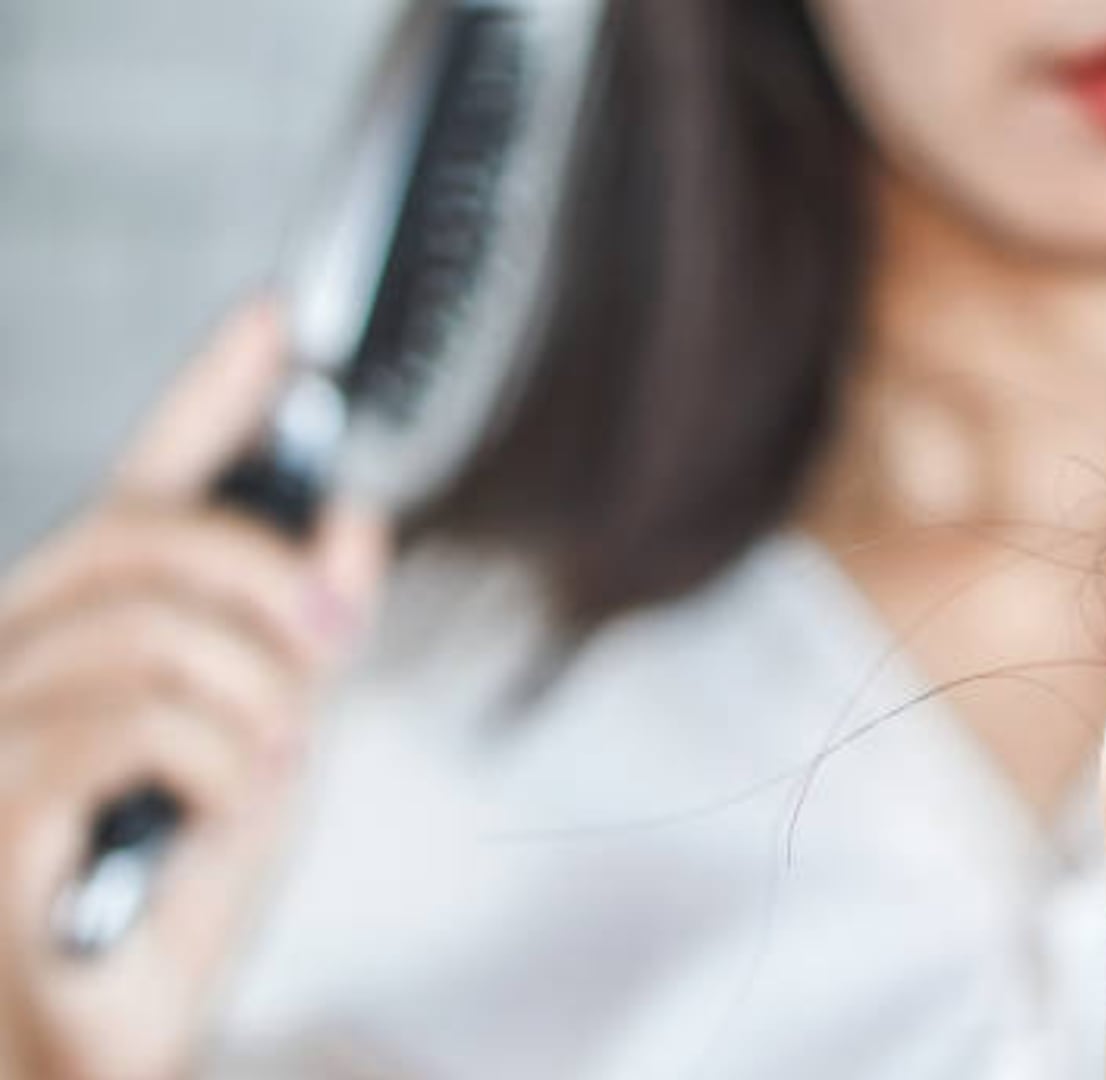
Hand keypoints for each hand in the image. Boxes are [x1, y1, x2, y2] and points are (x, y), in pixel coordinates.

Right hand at [0, 302, 387, 1079]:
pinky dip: (217, 760)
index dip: (206, 400)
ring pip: (143, 636)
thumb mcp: (271, 761)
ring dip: (252, 698)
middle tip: (333, 637)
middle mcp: (6, 667)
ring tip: (270, 769)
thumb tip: (355, 520)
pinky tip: (234, 803)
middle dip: (261, 570)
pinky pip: (121, 729)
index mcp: (77, 645)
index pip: (138, 490)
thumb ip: (300, 645)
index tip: (278, 324)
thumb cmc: (164, 920)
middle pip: (135, 538)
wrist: (94, 1055)